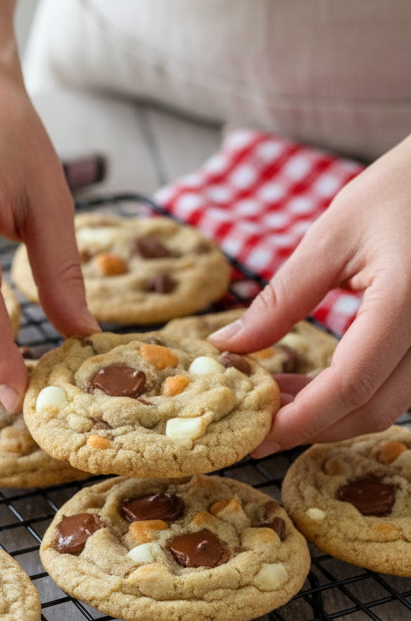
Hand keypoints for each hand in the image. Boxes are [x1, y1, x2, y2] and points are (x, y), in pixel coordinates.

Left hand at [209, 132, 410, 451]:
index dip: (299, 417)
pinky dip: (355, 395)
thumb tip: (227, 346)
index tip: (254, 430)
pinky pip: (400, 387)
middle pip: (372, 409)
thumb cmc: (402, 189)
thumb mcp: (334, 235)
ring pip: (389, 406)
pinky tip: (316, 382)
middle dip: (310, 423)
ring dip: (331, 412)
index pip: (350, 385)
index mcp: (407, 302)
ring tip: (277, 394)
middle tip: (256, 418)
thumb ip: (282, 298)